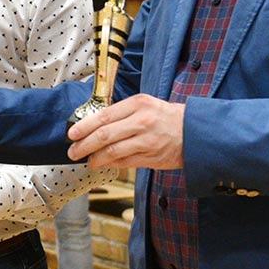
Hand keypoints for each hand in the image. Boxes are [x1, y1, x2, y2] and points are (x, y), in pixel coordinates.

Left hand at [67, 94, 184, 169]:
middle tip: (73, 151)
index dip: (85, 126)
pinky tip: (103, 164)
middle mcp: (142, 121)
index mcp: (138, 104)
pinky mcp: (152, 157)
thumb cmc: (169, 118)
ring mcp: (147, 140)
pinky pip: (125, 162)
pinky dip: (111, 164)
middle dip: (84, 145)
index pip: (104, 115)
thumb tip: (95, 124)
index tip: (72, 133)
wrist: (196, 131)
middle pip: (105, 135)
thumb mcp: (147, 105)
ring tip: (87, 160)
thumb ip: (123, 113)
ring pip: (113, 151)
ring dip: (96, 158)